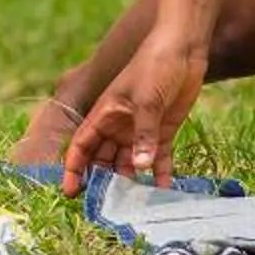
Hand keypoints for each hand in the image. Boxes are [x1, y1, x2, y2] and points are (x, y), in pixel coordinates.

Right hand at [61, 36, 207, 194]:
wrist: (183, 47)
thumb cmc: (155, 66)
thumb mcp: (147, 100)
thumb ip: (143, 135)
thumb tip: (140, 168)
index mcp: (105, 114)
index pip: (82, 145)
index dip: (74, 168)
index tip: (71, 192)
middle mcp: (119, 125)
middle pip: (104, 159)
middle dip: (103, 181)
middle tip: (107, 208)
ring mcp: (141, 129)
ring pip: (129, 162)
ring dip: (132, 181)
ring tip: (136, 206)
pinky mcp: (163, 131)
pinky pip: (158, 159)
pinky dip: (160, 174)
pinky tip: (164, 191)